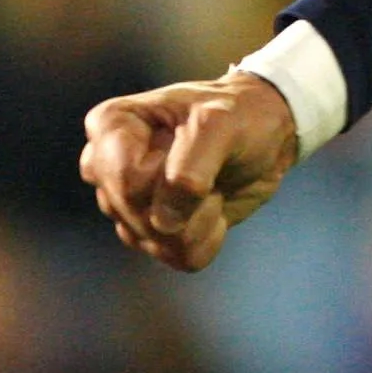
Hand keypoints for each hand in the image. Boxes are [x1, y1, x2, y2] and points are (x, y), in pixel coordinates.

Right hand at [79, 72, 299, 271]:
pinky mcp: (148, 232)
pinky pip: (174, 257)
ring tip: (213, 184)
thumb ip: (189, 167)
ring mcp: (124, 203)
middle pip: (136, 215)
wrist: (265, 137)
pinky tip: (214, 207)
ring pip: (154, 240)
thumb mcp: (223, 122)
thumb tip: (164, 223)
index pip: (127, 180)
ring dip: (200, 219)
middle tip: (213, 169)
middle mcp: (105, 166)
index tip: (197, 147)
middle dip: (188, 201)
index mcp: (111, 125)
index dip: (171, 178)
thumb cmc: (240, 115)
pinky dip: (206, 238)